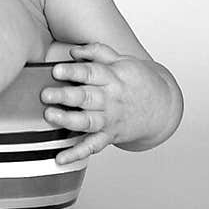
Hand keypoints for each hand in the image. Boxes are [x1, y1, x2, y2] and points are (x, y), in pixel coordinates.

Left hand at [41, 41, 169, 165]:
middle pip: (86, 97)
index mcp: (113, 77)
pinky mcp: (110, 136)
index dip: (73, 71)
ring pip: (87, 122)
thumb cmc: (138, 81)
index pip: (91, 73)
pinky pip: (92, 147)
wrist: (163, 107)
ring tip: (50, 116)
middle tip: (46, 94)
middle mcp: (110, 99)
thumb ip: (98, 52)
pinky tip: (60, 157)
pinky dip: (76, 154)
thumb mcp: (122, 61)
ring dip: (68, 120)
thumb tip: (73, 51)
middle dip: (65, 97)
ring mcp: (110, 119)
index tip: (56, 70)